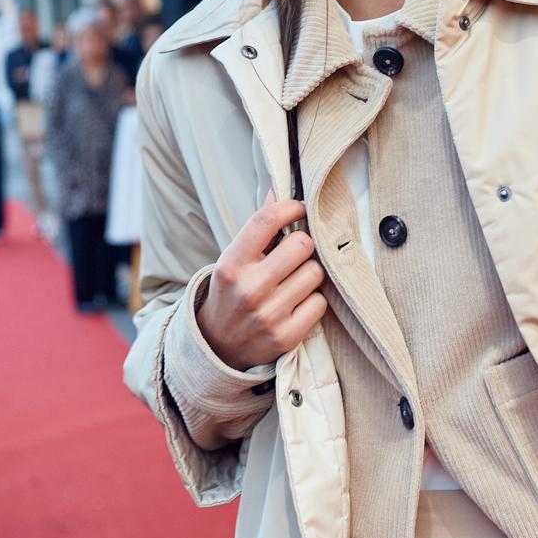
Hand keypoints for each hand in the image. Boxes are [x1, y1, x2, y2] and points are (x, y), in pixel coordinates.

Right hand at [198, 193, 326, 370]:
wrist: (217, 345)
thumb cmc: (231, 293)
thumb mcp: (234, 260)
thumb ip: (258, 230)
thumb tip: (279, 192)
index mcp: (232, 264)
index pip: (268, 220)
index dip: (291, 207)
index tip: (299, 209)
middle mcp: (250, 288)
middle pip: (303, 245)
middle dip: (304, 245)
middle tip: (295, 254)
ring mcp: (269, 314)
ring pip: (315, 273)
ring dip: (310, 273)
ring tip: (294, 281)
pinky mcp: (286, 336)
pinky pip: (319, 302)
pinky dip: (313, 300)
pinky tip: (297, 303)